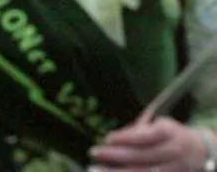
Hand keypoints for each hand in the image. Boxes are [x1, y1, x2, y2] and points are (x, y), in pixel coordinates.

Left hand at [89, 117, 211, 169]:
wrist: (199, 151)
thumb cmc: (169, 134)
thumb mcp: (157, 125)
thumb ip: (137, 131)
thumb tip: (111, 141)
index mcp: (168, 133)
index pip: (145, 137)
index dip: (126, 138)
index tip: (107, 138)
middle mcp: (173, 152)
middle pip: (142, 157)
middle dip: (115, 156)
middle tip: (93, 152)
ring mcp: (174, 169)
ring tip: (95, 169)